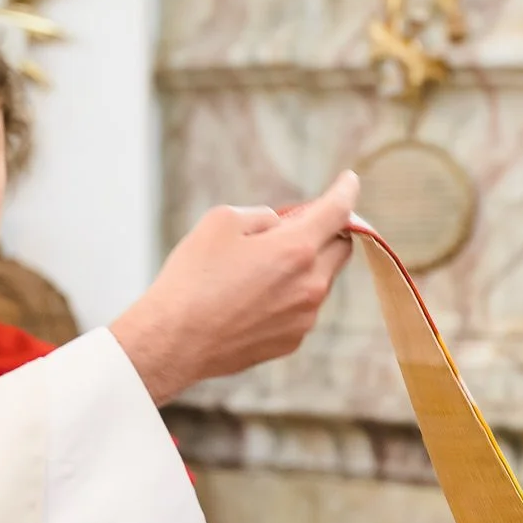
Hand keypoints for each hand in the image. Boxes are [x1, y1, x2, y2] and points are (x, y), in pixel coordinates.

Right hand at [109, 172, 359, 402]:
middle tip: (297, 227)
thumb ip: (263, 216)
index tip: (349, 181)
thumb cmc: (192, 277)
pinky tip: (252, 299)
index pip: (338, 211)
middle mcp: (311, 285)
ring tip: (258, 269)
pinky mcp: (291, 341)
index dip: (346, 190)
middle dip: (326, 232)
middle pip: (340, 248)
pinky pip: (302, 309)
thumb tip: (281, 227)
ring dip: (304, 267)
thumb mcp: (221, 221)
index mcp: (296, 249)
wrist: (174, 341)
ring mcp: (304, 317)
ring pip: (320, 281)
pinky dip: (289, 296)